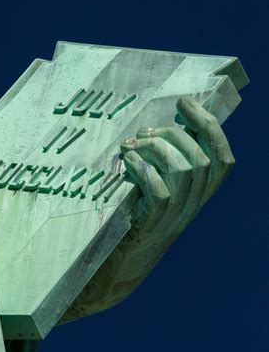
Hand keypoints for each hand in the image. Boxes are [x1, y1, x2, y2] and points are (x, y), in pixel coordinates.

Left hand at [120, 96, 234, 236]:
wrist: (132, 248)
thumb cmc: (146, 203)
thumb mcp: (166, 179)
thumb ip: (171, 155)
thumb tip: (158, 124)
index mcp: (204, 188)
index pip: (223, 156)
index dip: (206, 125)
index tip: (184, 103)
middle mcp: (197, 200)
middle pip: (200, 159)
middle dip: (171, 135)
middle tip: (145, 131)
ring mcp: (178, 212)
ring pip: (181, 171)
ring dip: (153, 149)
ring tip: (131, 144)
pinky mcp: (156, 220)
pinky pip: (158, 191)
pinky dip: (142, 169)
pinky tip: (127, 161)